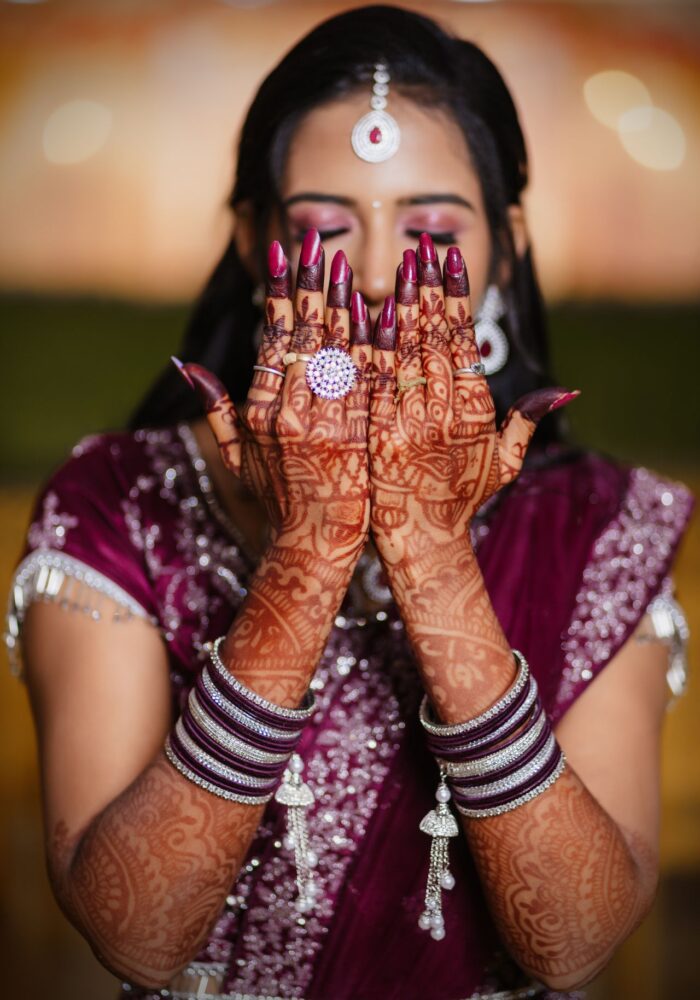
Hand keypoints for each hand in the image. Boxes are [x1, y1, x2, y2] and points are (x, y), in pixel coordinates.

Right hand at [174, 229, 371, 568]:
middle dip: (311, 287)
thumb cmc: (278, 500)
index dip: (278, 295)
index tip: (286, 255)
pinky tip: (384, 316)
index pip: (270, 340)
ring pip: (334, 356)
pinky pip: (366, 386)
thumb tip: (186, 365)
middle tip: (321, 243)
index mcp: (259, 411)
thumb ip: (216, 408)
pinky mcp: (354, 442)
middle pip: (302, 339)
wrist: (310, 549)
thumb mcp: (237, 456)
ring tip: (349, 265)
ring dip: (341, 306)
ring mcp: (321, 428)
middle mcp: (286, 414)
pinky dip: (374, 350)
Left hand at [368, 234, 577, 564]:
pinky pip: (372, 383)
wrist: (421, 544)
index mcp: (475, 412)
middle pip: (434, 338)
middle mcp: (446, 415)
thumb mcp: (502, 466)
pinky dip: (368, 345)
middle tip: (420, 244)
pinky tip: (363, 310)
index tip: (448, 258)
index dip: (456, 296)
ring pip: (404, 353)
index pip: (464, 341)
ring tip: (395, 263)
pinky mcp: (377, 437)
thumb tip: (565, 390)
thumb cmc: (460, 503)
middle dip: (428, 287)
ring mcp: (410, 425)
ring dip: (401, 304)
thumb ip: (525, 423)